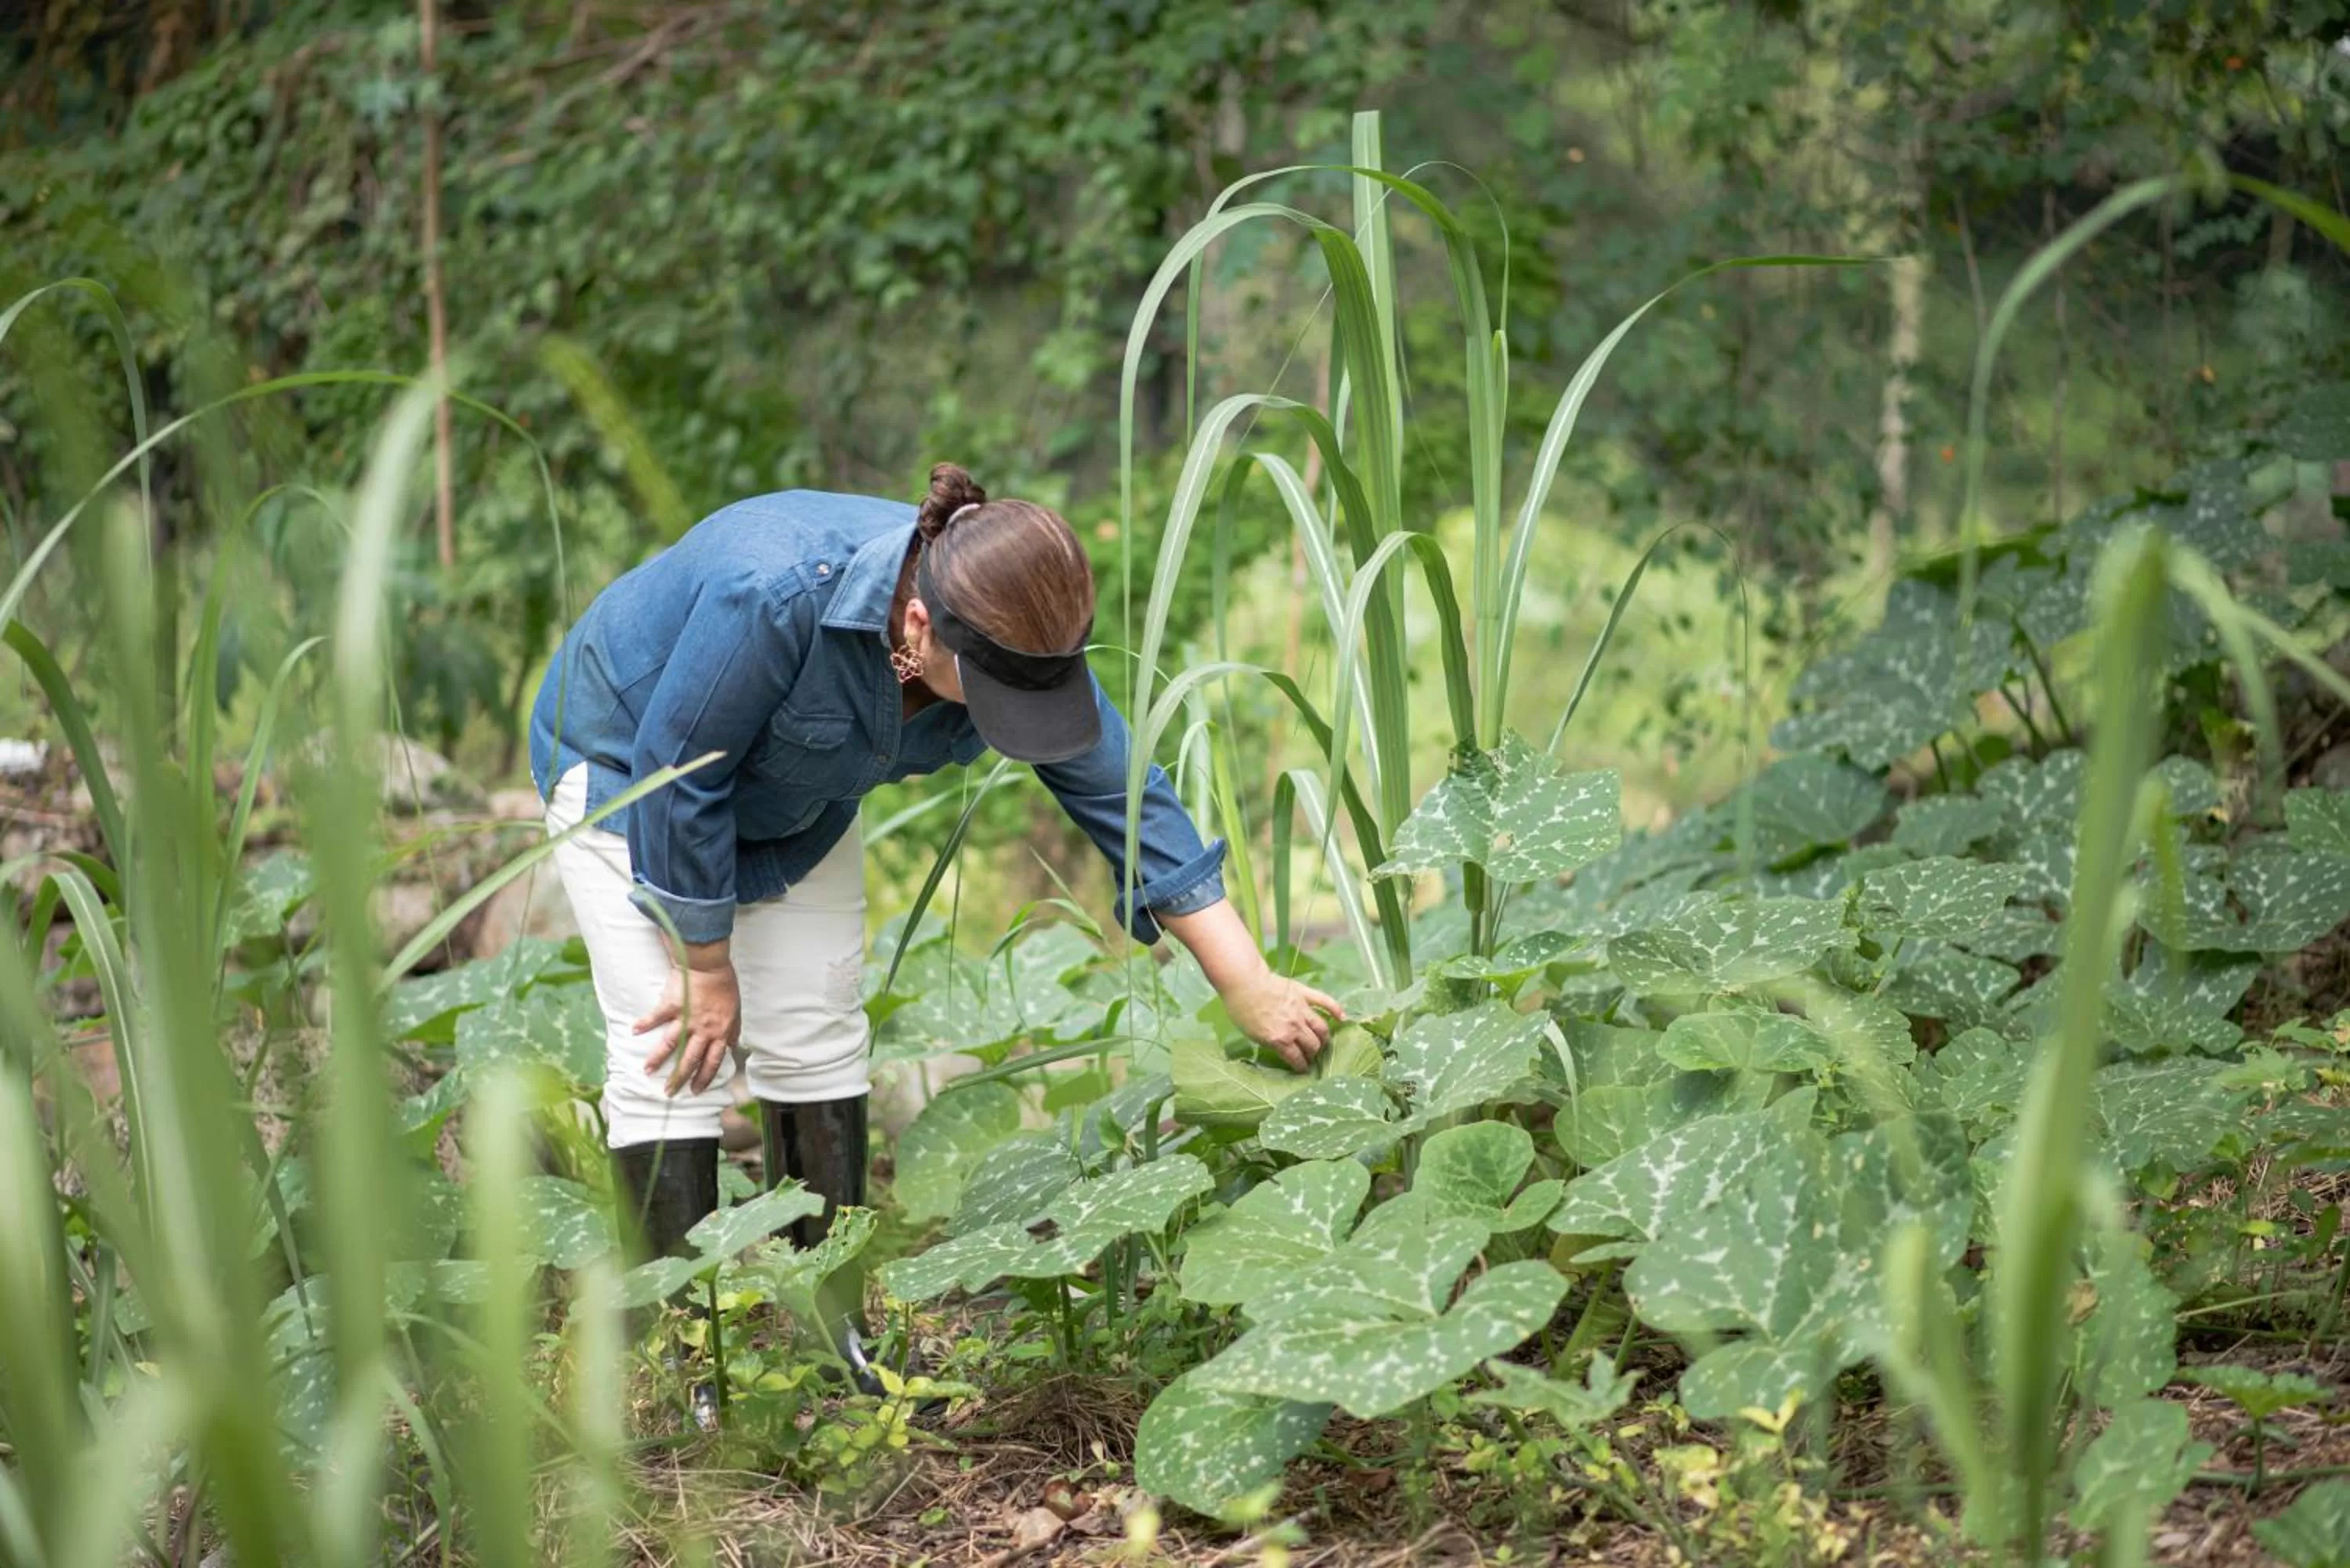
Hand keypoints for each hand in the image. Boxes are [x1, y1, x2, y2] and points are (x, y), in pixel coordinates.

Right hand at [635, 955, 740, 1096]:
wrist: (710, 965)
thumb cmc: (724, 985)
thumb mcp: (736, 1011)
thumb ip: (733, 1030)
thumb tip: (732, 1045)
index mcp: (719, 1032)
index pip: (712, 1062)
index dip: (704, 1078)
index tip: (696, 1090)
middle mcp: (702, 1030)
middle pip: (690, 1060)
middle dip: (679, 1078)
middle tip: (669, 1091)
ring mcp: (686, 1019)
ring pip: (670, 1045)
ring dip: (657, 1059)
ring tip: (647, 1071)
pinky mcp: (671, 1005)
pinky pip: (655, 1017)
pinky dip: (644, 1024)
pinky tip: (634, 1031)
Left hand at [1224, 969, 1343, 1072]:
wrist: (1244, 981)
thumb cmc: (1241, 1009)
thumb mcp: (1252, 1034)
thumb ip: (1271, 1042)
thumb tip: (1282, 1048)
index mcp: (1281, 1039)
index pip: (1297, 1059)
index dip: (1302, 1067)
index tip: (1304, 1070)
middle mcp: (1295, 1027)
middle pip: (1312, 1045)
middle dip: (1313, 1054)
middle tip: (1312, 1056)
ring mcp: (1303, 1010)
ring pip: (1321, 1028)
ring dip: (1323, 1038)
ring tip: (1322, 1042)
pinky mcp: (1305, 994)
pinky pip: (1325, 1002)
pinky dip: (1335, 1010)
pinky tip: (1342, 1018)